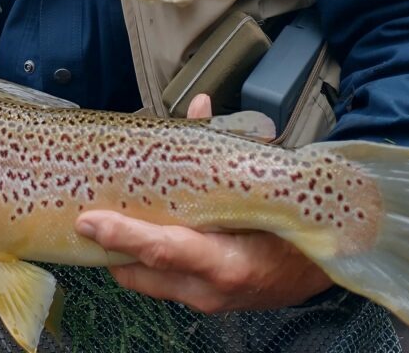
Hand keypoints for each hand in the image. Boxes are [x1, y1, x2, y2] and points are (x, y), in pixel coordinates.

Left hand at [74, 95, 331, 313]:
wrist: (322, 266)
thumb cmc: (291, 223)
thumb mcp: (260, 185)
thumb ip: (223, 144)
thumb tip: (199, 105)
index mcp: (228, 261)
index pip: (164, 249)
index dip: (123, 234)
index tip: (91, 219)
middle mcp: (211, 289)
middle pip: (141, 271)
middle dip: (109, 246)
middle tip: (86, 214)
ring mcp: (205, 301)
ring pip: (143, 281)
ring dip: (120, 255)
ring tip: (103, 221)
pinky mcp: (202, 304)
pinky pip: (157, 284)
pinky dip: (139, 262)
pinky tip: (130, 235)